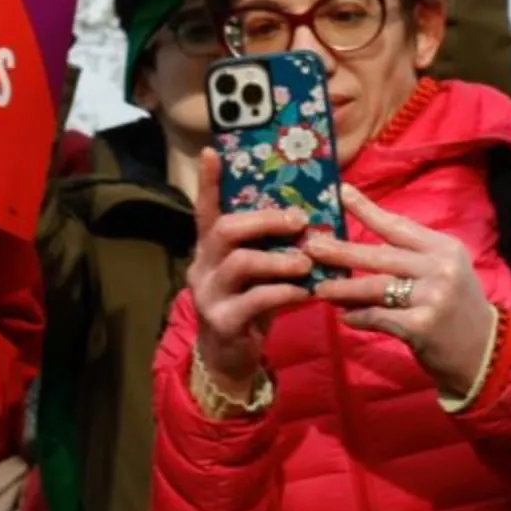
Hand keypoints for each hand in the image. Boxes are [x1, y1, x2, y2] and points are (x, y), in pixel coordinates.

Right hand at [186, 148, 312, 398]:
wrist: (229, 359)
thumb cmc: (249, 305)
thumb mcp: (257, 272)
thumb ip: (269, 247)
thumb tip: (307, 217)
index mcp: (209, 249)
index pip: (205, 209)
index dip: (209, 181)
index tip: (213, 151)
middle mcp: (202, 266)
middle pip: (225, 229)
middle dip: (264, 220)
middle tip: (299, 220)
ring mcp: (209, 295)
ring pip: (240, 263)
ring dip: (279, 259)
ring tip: (307, 261)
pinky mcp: (223, 322)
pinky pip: (255, 300)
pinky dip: (284, 293)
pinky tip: (306, 293)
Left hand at [308, 185, 496, 398]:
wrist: (483, 352)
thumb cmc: (457, 308)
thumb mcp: (444, 272)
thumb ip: (410, 257)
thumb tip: (358, 248)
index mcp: (444, 248)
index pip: (398, 225)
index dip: (367, 209)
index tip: (341, 192)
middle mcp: (440, 268)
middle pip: (381, 255)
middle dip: (341, 251)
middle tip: (311, 246)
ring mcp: (431, 296)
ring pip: (376, 287)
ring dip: (342, 288)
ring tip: (318, 288)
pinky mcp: (421, 326)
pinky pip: (379, 317)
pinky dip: (359, 317)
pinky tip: (345, 317)